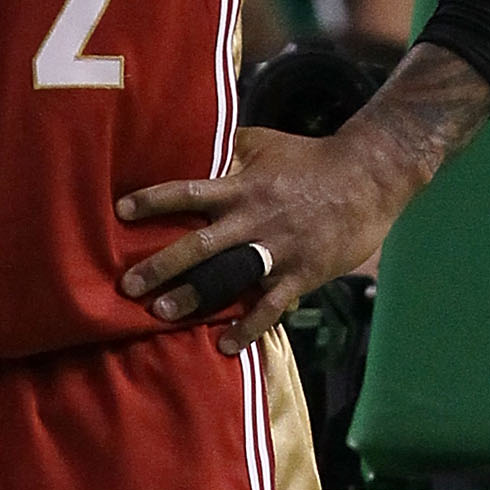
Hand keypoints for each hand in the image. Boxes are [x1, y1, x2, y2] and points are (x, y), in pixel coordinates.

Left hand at [118, 125, 409, 356]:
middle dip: (160, 265)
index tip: (120, 211)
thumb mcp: (265, 143)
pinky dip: (248, 327)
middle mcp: (253, 219)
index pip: (189, 191)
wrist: (369, 177)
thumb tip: (188, 143)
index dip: (154, 200)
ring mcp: (278, 249)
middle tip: (128, 284)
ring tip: (161, 315)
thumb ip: (226, 149)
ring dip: (194, 297)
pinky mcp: (302, 273)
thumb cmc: (310, 159)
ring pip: (229, 276)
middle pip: (199, 244)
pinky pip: (271, 305)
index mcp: (242, 186)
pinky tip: (226, 345)